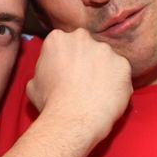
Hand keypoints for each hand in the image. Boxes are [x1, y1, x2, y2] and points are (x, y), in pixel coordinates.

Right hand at [26, 28, 130, 142]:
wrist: (73, 119)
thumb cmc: (50, 103)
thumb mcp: (33, 84)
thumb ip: (43, 70)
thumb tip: (48, 74)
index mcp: (57, 39)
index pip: (64, 43)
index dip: (66, 59)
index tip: (67, 72)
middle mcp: (82, 38)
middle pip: (87, 46)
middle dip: (86, 60)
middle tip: (83, 81)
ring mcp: (105, 50)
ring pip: (106, 58)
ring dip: (103, 71)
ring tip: (96, 92)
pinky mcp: (123, 64)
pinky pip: (121, 72)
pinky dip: (117, 82)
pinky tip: (107, 96)